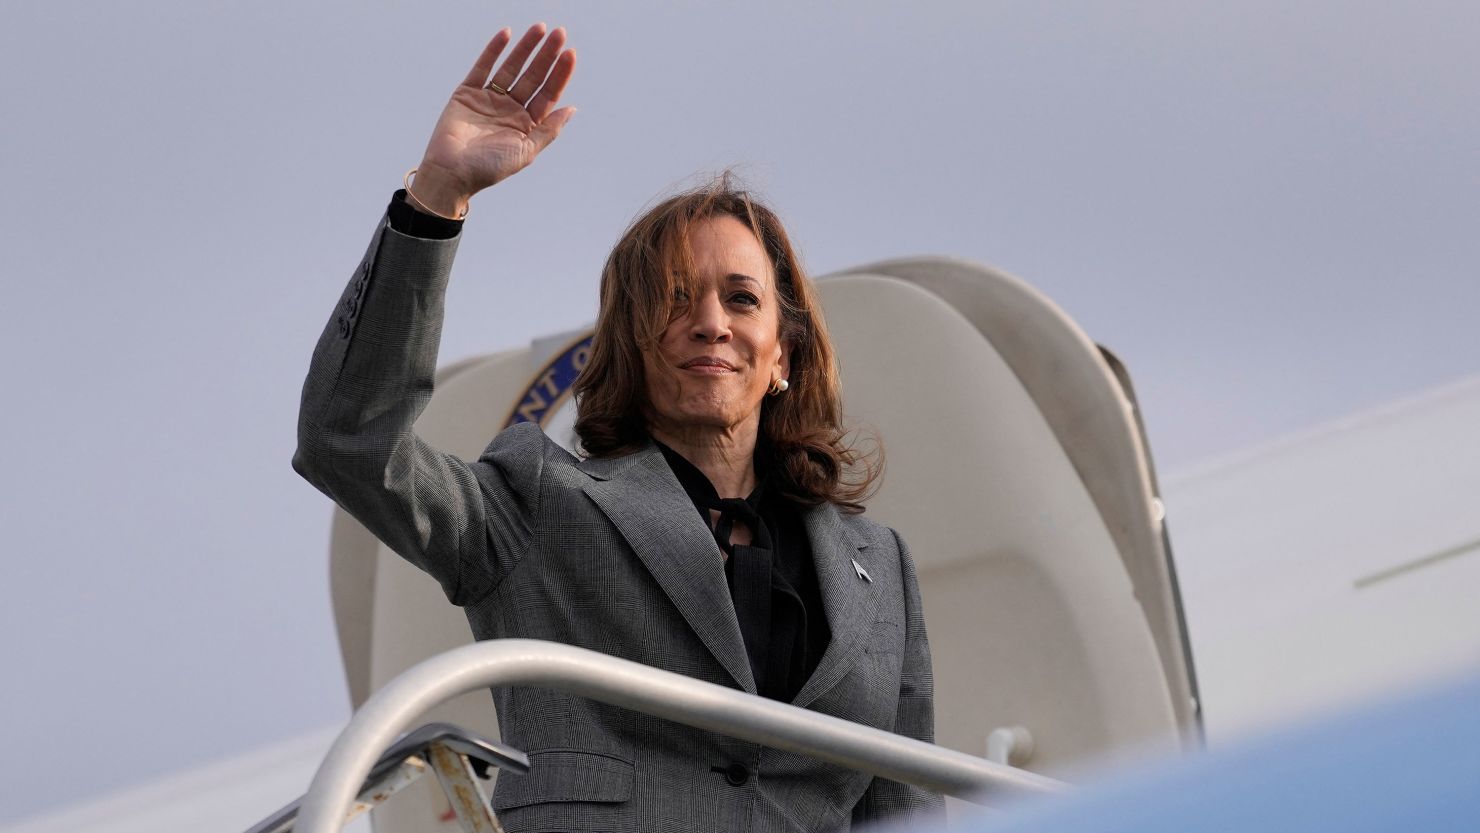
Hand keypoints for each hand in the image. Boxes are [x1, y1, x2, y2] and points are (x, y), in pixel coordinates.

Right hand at [408, 24, 576, 216]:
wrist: (451, 173)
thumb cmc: (489, 168)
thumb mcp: (525, 151)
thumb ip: (548, 130)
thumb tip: (572, 108)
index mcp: (526, 124)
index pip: (548, 93)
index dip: (559, 74)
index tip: (570, 54)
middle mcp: (510, 109)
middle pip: (533, 76)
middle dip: (546, 55)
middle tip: (559, 33)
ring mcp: (489, 99)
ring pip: (511, 67)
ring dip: (525, 48)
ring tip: (540, 29)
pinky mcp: (467, 92)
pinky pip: (482, 67)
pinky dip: (494, 50)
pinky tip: (507, 34)